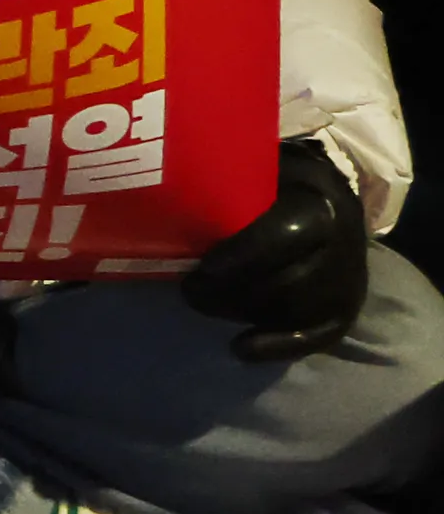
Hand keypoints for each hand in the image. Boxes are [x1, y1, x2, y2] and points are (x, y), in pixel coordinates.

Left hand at [185, 142, 362, 361]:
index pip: (287, 234)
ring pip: (298, 310)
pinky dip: (278, 347)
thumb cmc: (276, 179)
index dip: (243, 255)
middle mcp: (346, 243)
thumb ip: (228, 177)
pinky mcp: (347, 310)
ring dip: (245, 313)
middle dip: (235, 293)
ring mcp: (351, 281)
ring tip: (206, 303)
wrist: (331, 198)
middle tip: (190, 291)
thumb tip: (163, 184)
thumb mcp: (259, 165)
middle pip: (291, 281)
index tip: (203, 268)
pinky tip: (240, 348)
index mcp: (319, 200)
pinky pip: (318, 337)